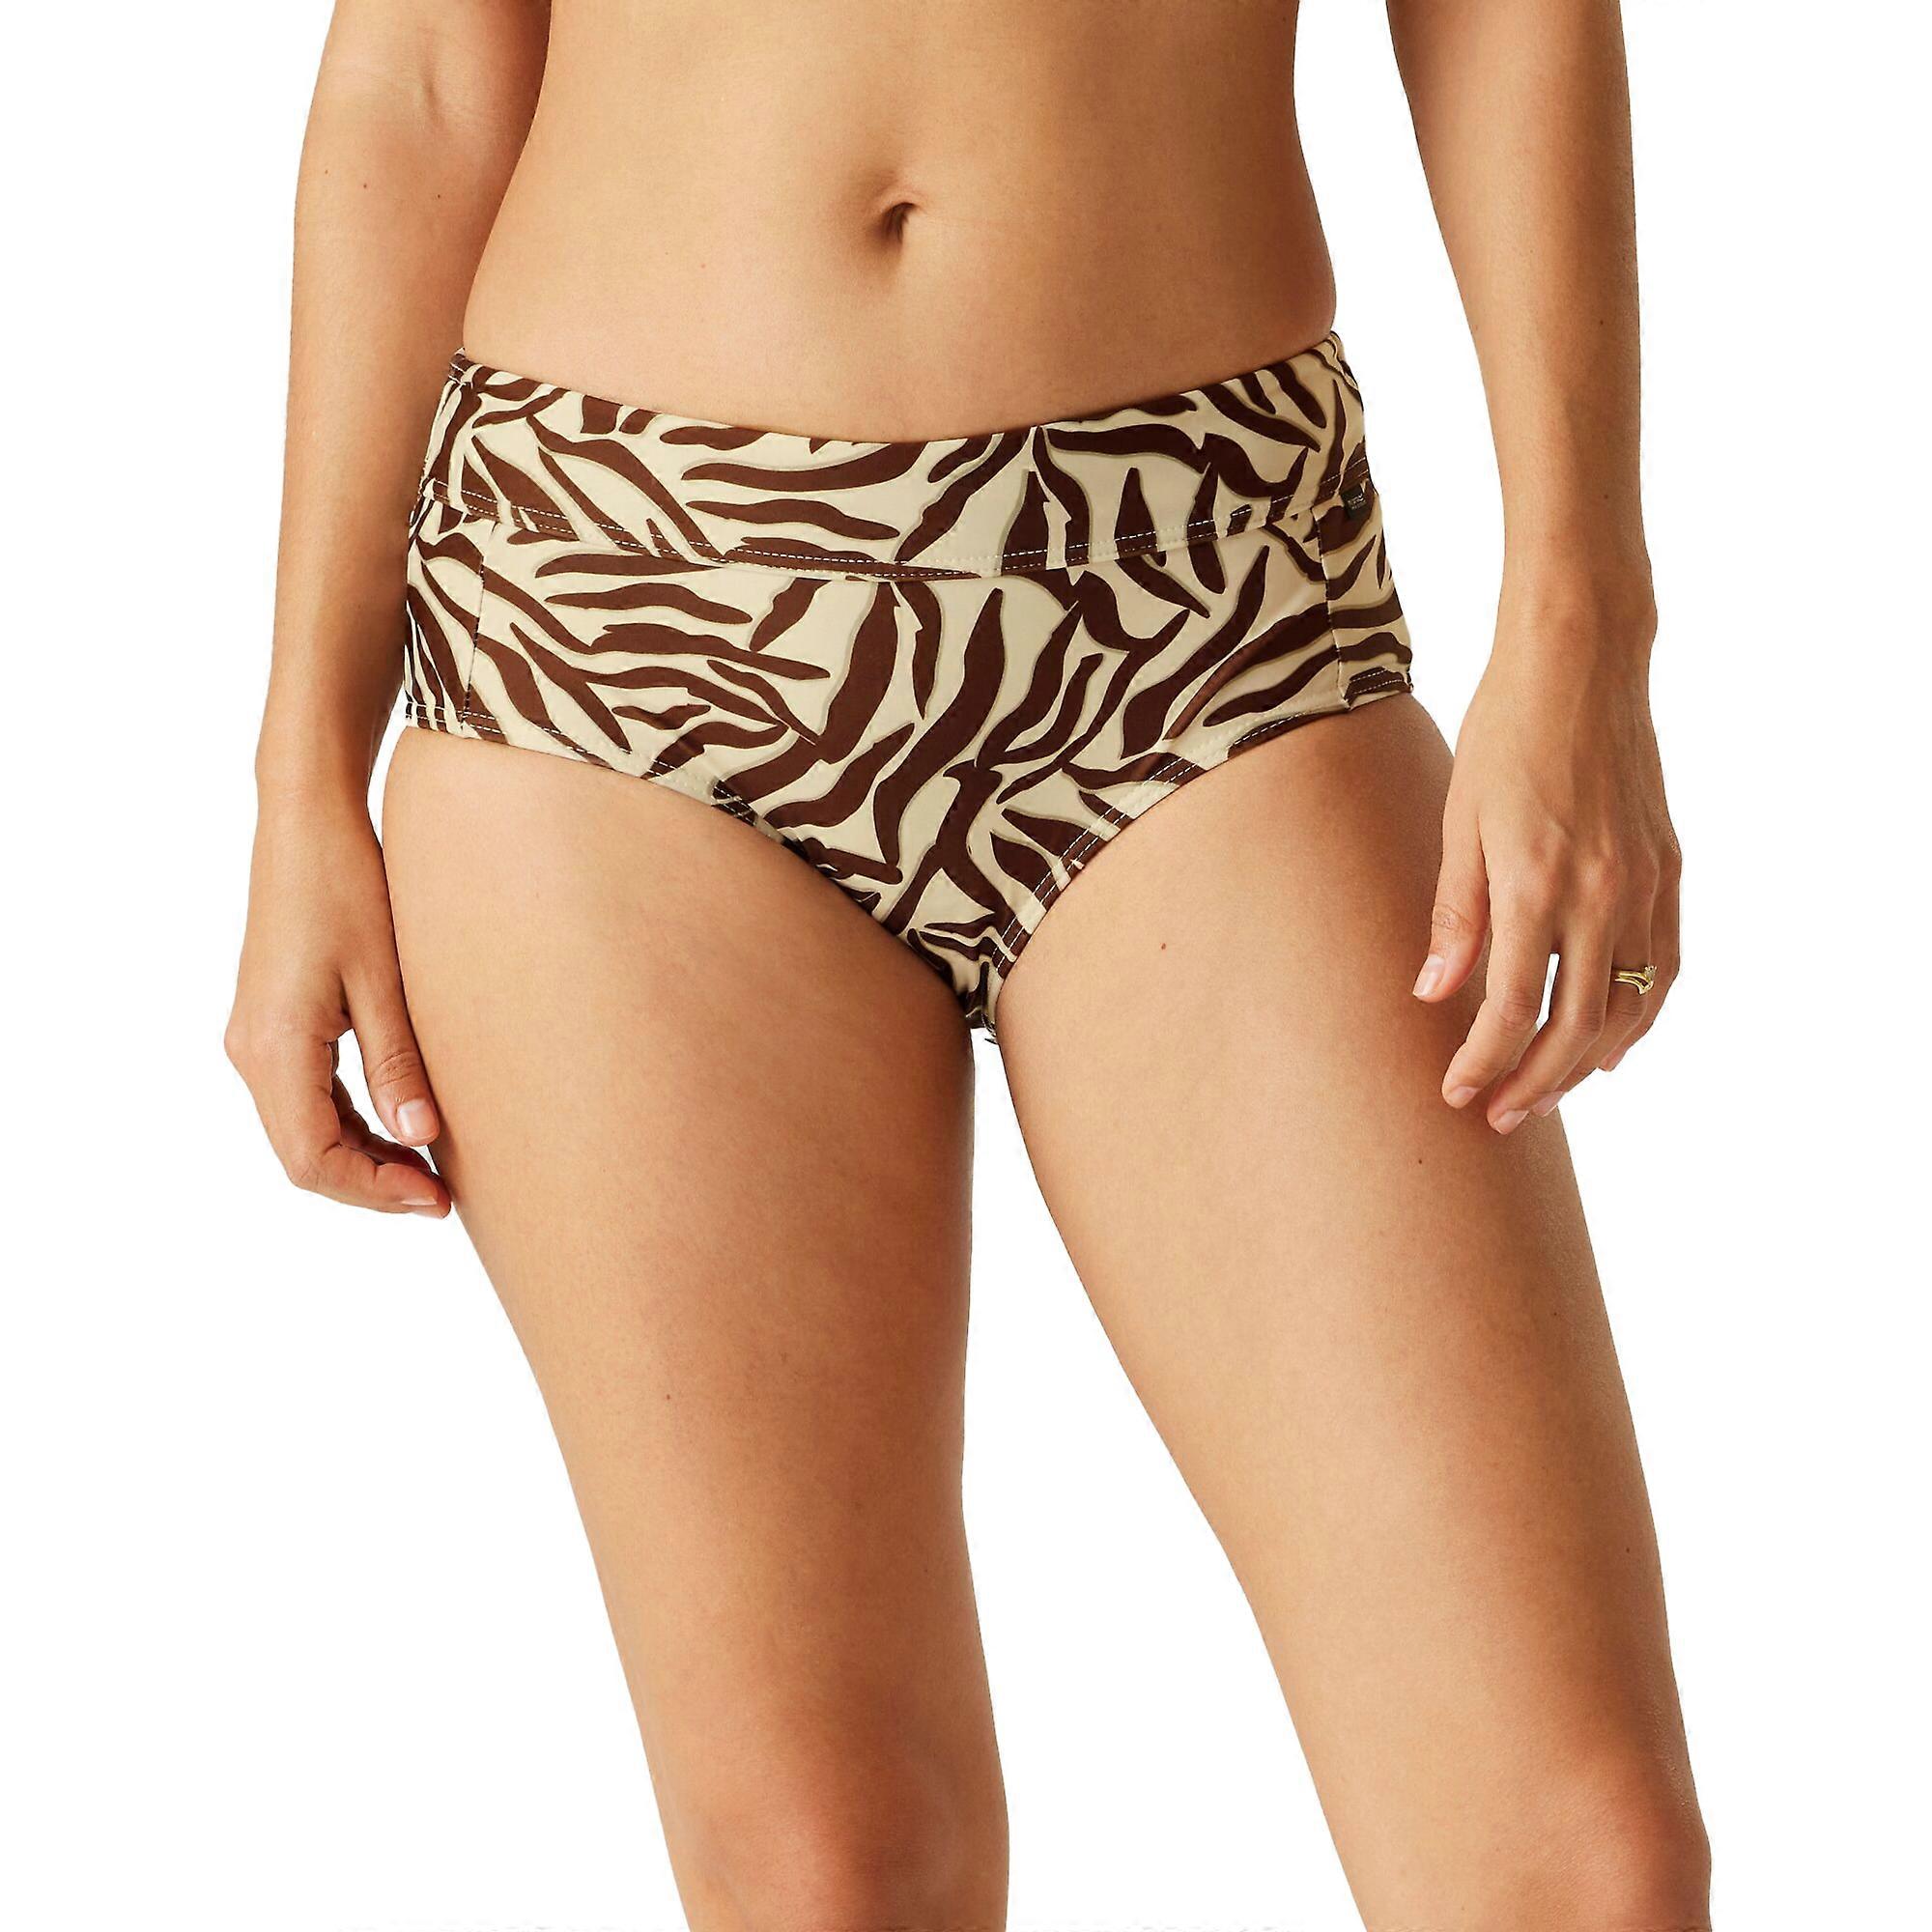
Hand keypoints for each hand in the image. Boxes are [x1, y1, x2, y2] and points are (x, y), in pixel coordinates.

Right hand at [225, 787, 450, 1214]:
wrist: (307, 822)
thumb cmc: (347, 886)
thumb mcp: (384, 979)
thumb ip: (397, 1064)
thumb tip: (420, 1139)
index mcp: (275, 1046)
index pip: (312, 1158)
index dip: (372, 1191)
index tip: (434, 1202)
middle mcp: (253, 1051)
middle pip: (304, 1153)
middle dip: (370, 1182)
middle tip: (441, 1197)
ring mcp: (258, 1038)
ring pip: (305, 1128)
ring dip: (363, 1155)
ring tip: (429, 1168)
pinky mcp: (274, 1023)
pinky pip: (307, 1096)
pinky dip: (350, 1122)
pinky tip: (401, 1123)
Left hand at [1412, 598, 1680, 1130]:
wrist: (1582, 664)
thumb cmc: (1504, 735)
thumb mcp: (1458, 823)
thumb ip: (1454, 916)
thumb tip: (1434, 995)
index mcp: (1536, 885)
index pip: (1511, 1008)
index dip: (1483, 1063)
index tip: (1456, 1093)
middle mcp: (1601, 895)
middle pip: (1572, 1025)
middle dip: (1532, 1082)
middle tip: (1498, 1117)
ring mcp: (1645, 884)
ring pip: (1627, 1007)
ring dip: (1586, 1062)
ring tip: (1546, 1093)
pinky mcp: (1670, 869)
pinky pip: (1665, 966)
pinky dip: (1640, 1015)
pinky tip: (1611, 1044)